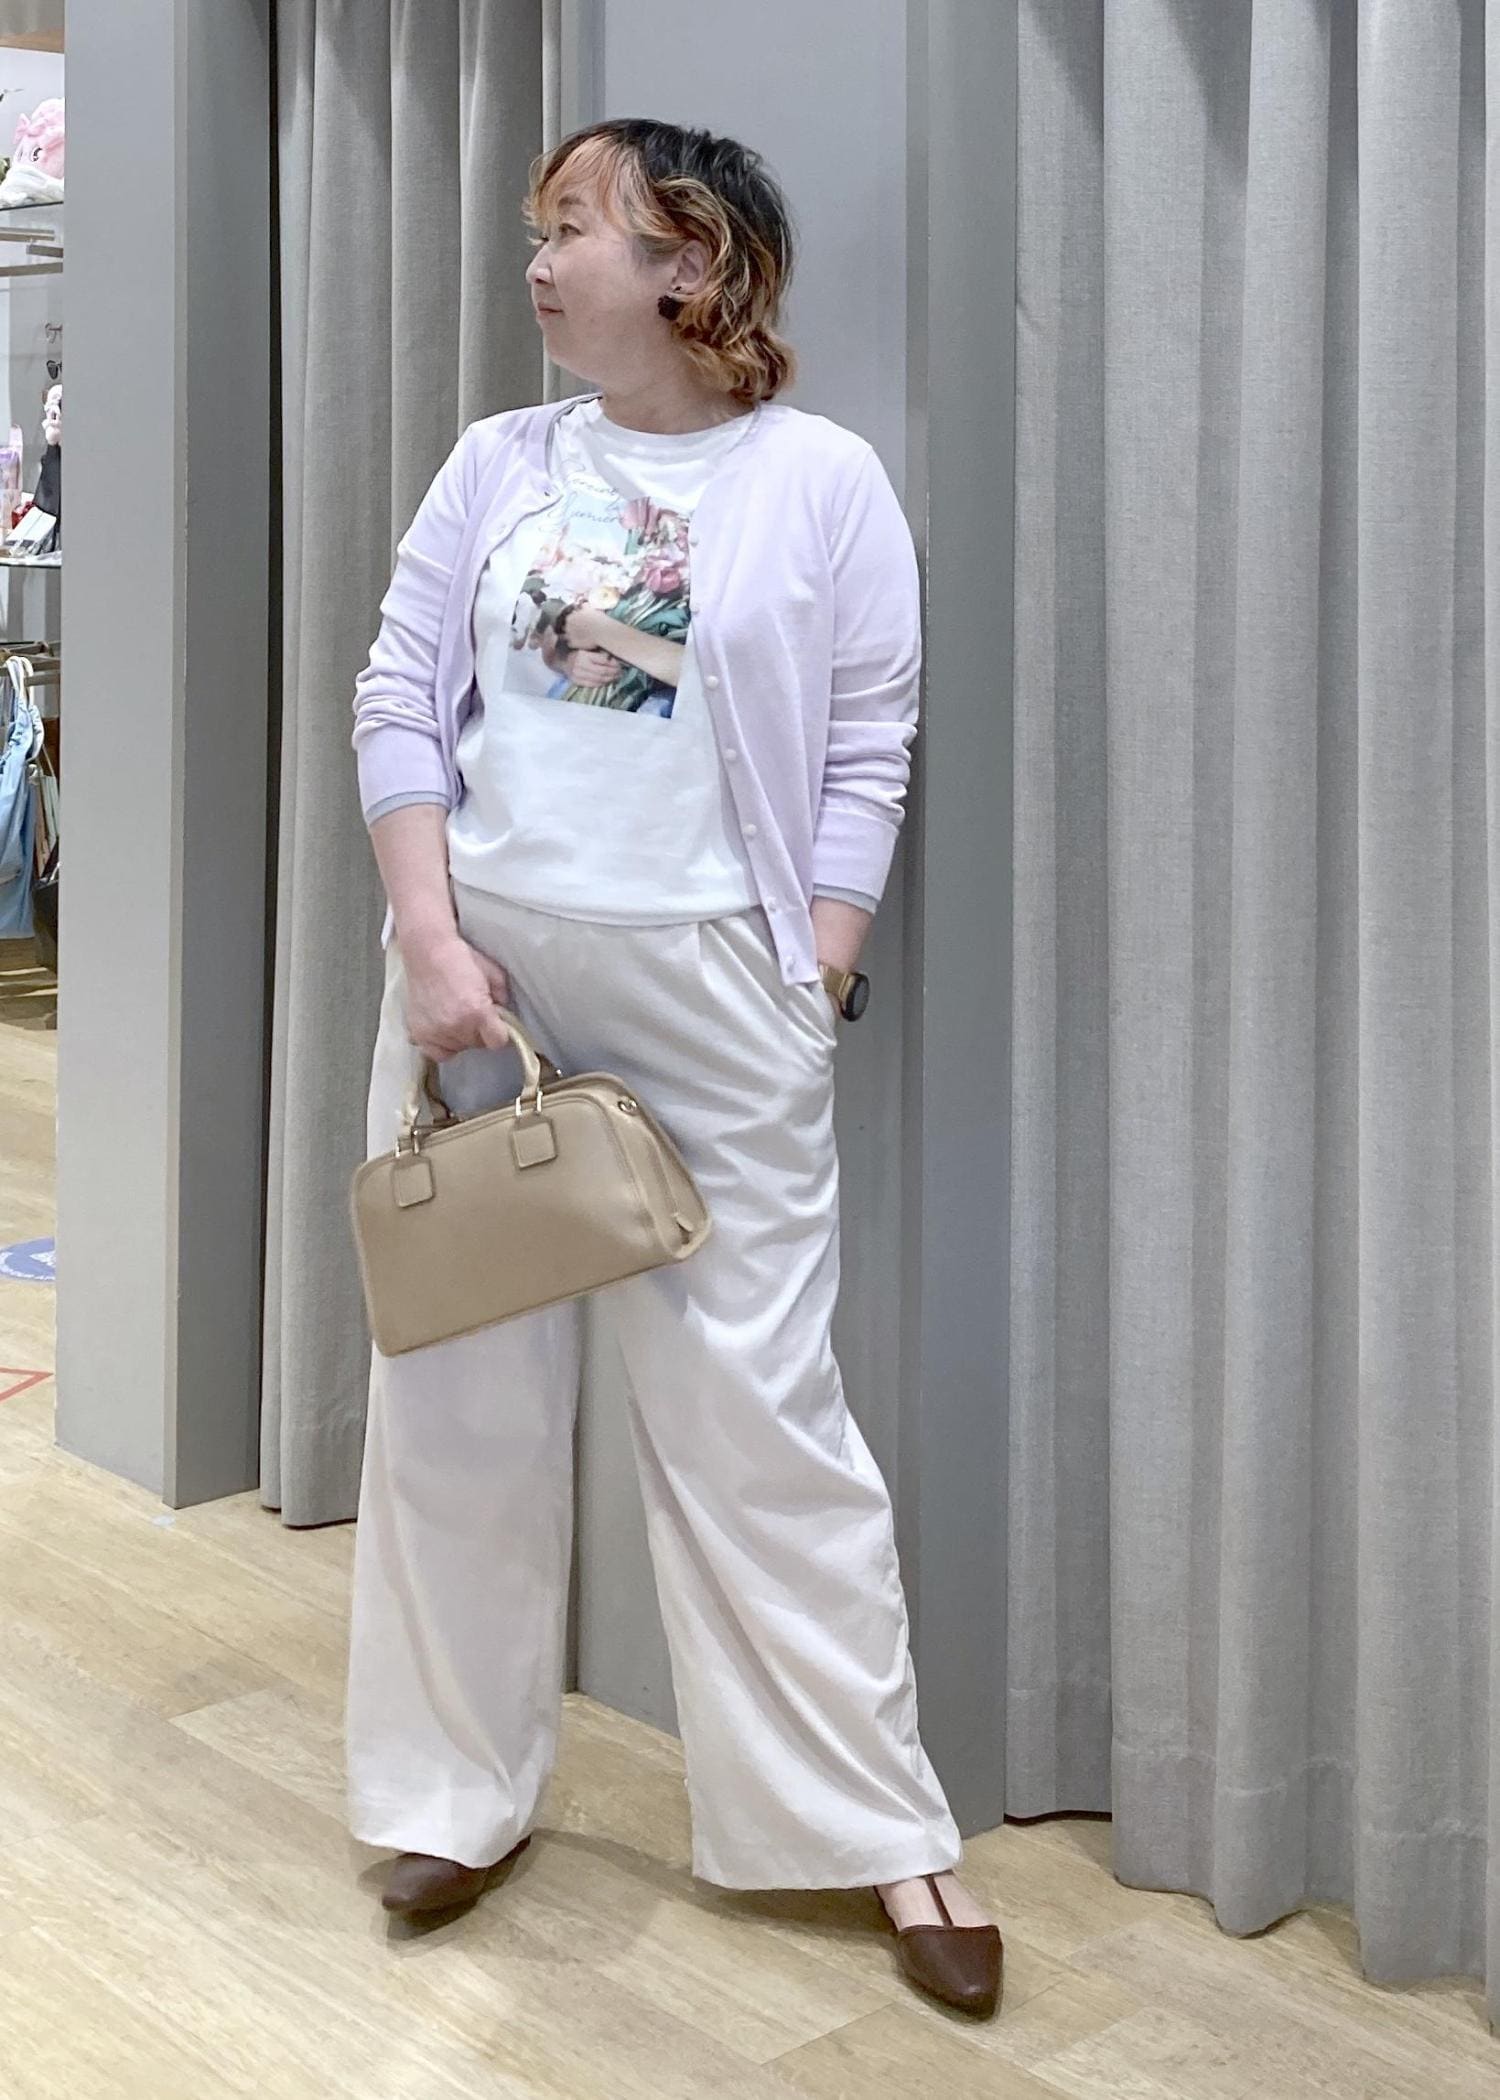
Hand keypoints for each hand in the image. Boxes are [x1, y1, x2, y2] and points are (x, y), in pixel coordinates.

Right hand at [399, 930, 513, 1061]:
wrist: (428, 950)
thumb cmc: (462, 959)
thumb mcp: (495, 975)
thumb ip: (503, 1000)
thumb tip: (503, 1017)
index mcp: (477, 1013)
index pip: (497, 1042)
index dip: (499, 1033)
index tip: (496, 1024)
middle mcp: (456, 1026)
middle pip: (477, 1045)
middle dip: (479, 1032)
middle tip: (473, 1013)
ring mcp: (435, 1031)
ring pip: (458, 1048)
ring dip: (460, 1037)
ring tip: (456, 1016)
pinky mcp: (418, 1032)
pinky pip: (435, 1052)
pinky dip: (441, 1044)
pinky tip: (443, 1029)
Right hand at [568, 646, 622, 687]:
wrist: (562, 659)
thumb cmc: (578, 651)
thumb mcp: (587, 647)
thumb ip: (598, 651)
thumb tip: (614, 655)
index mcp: (583, 654)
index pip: (603, 660)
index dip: (613, 662)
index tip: (620, 663)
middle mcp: (580, 665)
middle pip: (602, 671)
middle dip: (614, 672)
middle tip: (621, 672)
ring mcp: (578, 675)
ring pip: (599, 679)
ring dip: (610, 679)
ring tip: (617, 677)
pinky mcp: (577, 681)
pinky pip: (593, 685)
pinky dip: (602, 683)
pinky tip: (608, 681)